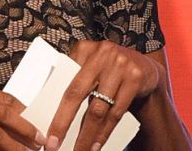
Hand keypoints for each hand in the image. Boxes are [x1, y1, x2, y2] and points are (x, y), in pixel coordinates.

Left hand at [45, 40, 160, 150]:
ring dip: (87, 135)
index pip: (64, 82)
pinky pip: (116, 112)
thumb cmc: (110, 70)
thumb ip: (74, 79)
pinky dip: (105, 132)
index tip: (46, 132)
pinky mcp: (135, 78)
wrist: (145, 66)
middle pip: (77, 94)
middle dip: (63, 123)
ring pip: (98, 108)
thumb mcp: (91, 66)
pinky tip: (97, 145)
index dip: (54, 109)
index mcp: (84, 49)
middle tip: (54, 146)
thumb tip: (50, 112)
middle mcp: (101, 54)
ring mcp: (120, 65)